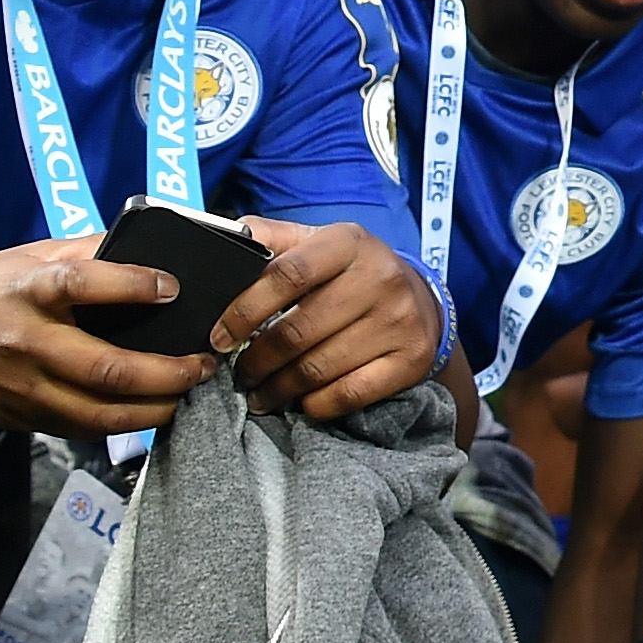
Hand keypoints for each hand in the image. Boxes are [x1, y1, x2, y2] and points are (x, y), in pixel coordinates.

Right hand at [0, 234, 211, 437]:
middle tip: (203, 363)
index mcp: (22, 292)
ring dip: (155, 408)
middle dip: (167, 372)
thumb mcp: (14, 260)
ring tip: (188, 393)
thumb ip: (76, 254)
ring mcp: (23, 388)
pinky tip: (152, 411)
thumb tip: (140, 243)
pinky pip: (81, 427)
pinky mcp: (20, 418)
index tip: (174, 287)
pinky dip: (122, 424)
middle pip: (107, 368)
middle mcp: (25, 343)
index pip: (83, 284)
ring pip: (101, 413)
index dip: (134, 284)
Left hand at [220, 218, 450, 417]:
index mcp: (349, 243)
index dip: (245, 310)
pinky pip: (349, 393)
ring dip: (278, 388)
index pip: (288, 275)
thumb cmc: (352, 272)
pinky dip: (315, 404)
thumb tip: (226, 237)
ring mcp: (399, 320)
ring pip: (318, 368)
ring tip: (260, 393)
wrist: (422, 301)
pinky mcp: (410, 359)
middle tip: (240, 374)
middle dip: (257, 360)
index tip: (221, 336)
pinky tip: (301, 402)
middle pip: (298, 331)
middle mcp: (380, 278)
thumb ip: (272, 238)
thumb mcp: (317, 243)